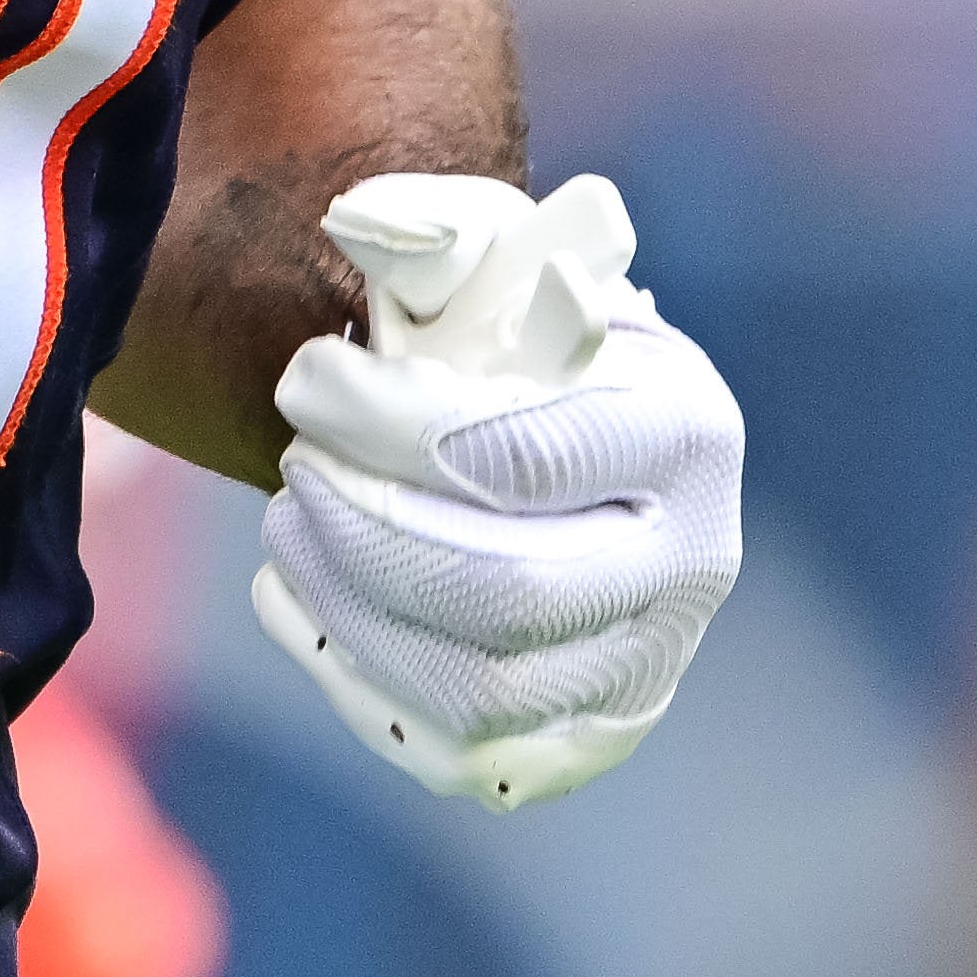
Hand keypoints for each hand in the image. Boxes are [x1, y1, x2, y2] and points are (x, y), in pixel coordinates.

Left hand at [244, 172, 740, 805]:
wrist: (555, 437)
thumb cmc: (510, 333)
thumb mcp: (491, 255)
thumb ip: (430, 230)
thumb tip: (362, 230)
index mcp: (685, 428)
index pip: (528, 453)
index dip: (390, 425)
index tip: (304, 381)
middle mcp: (691, 562)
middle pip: (509, 591)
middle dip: (368, 530)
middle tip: (293, 467)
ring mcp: (643, 663)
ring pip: (480, 684)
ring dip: (353, 606)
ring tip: (286, 523)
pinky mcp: (579, 737)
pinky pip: (457, 746)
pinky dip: (355, 679)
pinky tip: (299, 596)